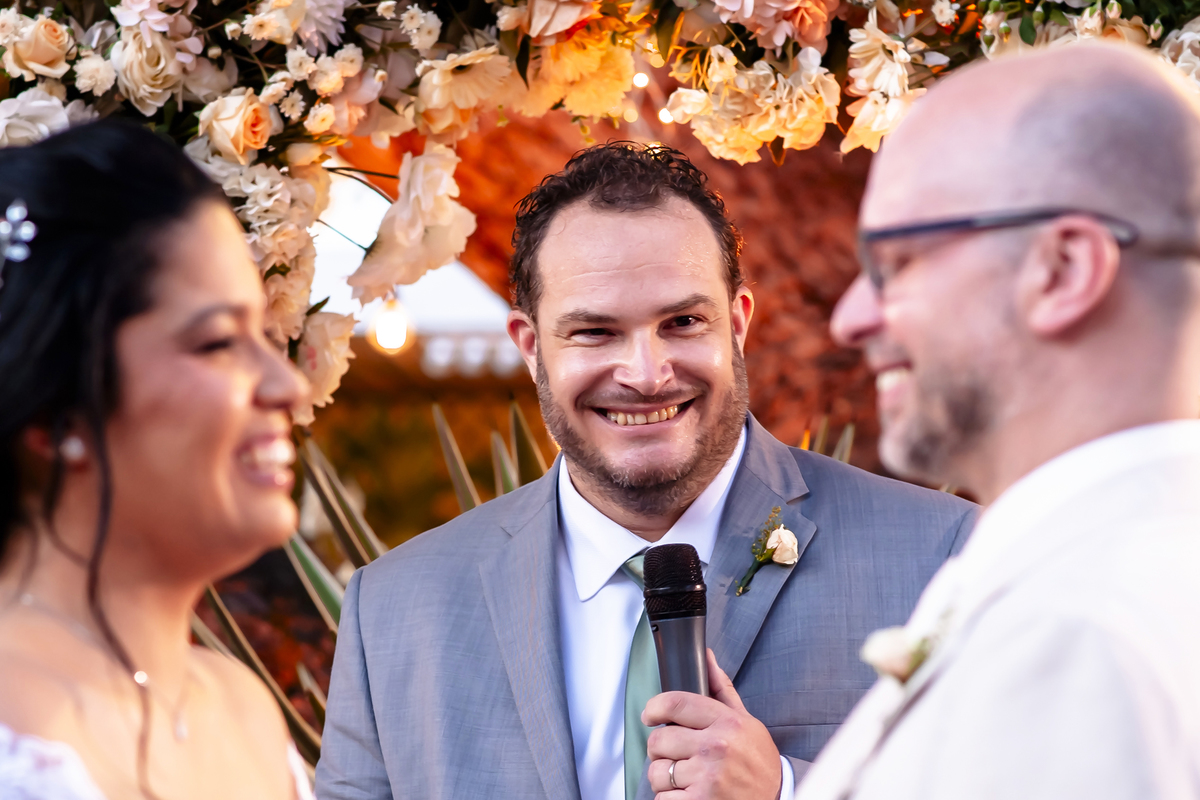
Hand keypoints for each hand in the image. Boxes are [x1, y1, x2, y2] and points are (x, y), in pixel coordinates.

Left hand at [641, 649, 781, 799]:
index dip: (655, 707)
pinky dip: (669, 799)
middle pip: (659, 739)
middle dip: (661, 748)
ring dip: (665, 777)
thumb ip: (722, 690)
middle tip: (675, 754)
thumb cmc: (758, 763)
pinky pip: (661, 798)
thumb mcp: (746, 722)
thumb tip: (706, 658)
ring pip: (657, 771)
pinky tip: (688, 795)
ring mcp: (707, 777)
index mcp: (727, 723)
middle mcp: (716, 747)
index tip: (650, 714)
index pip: (676, 703)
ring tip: (685, 778)